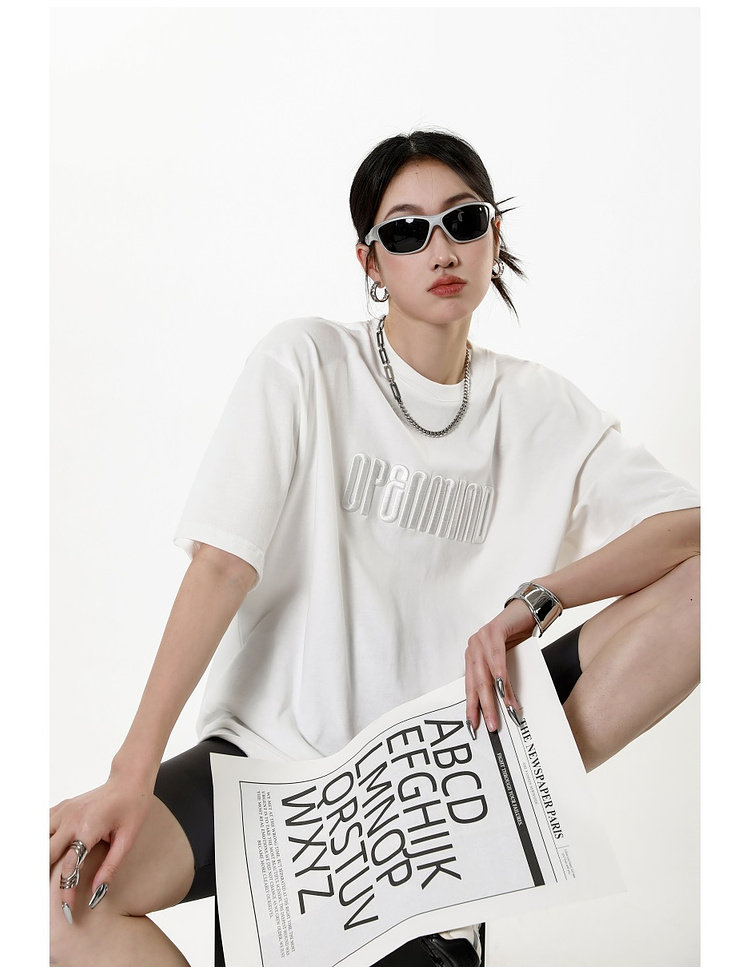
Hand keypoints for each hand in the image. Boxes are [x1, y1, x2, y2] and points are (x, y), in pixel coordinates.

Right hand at [49, 771, 152, 921]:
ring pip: (39, 841)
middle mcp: (72, 818)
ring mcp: (64, 810)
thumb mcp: (127, 840)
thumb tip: (97, 892)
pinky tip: (46, 854)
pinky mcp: (62, 807)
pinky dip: (41, 841)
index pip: (70, 866)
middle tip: (47, 898)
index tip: (67, 908)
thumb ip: (110, 867)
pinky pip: (43, 827)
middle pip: (46, 855)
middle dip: (45, 878)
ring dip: (41, 859)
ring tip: (44, 878)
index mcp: (89, 827)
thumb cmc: (133, 807)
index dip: (66, 891)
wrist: (129, 780)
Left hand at [465, 598, 535, 733]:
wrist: (528, 611)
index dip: (472, 707)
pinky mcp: (493, 631)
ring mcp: (480, 638)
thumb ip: (500, 678)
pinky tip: (505, 690)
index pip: (470, 687)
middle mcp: (472, 648)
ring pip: (486, 674)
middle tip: (490, 726)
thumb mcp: (506, 661)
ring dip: (495, 697)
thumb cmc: (517, 638)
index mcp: (473, 657)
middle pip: (476, 683)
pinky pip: (497, 659)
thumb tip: (505, 705)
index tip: (474, 727)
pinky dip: (502, 676)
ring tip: (504, 713)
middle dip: (483, 707)